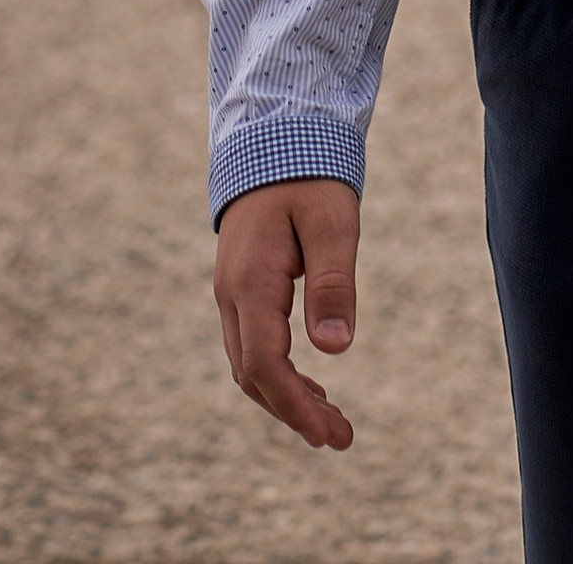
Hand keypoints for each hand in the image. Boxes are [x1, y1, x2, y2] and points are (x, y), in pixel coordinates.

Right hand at [212, 176, 362, 449]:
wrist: (275, 133)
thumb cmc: (310, 175)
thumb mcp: (333, 222)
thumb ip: (333, 283)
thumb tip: (335, 350)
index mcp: (250, 283)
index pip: (265, 366)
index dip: (296, 407)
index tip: (332, 435)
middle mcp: (231, 294)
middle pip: (253, 374)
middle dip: (294, 411)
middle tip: (341, 437)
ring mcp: (232, 290)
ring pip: (249, 362)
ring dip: (286, 396)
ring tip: (330, 421)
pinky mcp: (242, 285)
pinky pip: (252, 343)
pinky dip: (279, 372)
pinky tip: (312, 383)